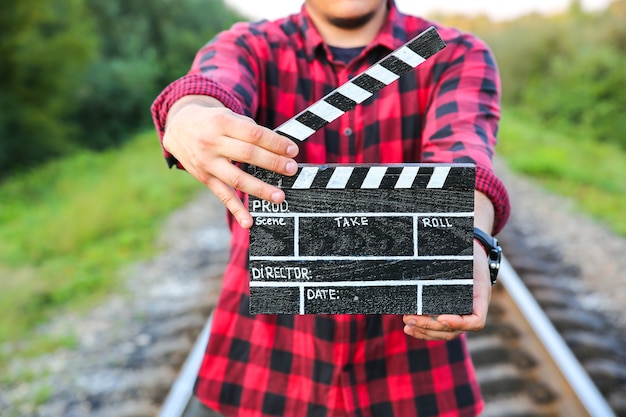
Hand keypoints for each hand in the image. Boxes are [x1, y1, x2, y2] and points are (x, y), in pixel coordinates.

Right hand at [163, 96, 298, 227]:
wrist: (178, 127)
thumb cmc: (212, 121)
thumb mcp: (227, 116)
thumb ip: (249, 129)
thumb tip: (278, 149)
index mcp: (222, 123)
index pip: (254, 134)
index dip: (275, 143)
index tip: (292, 150)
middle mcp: (213, 143)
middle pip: (248, 154)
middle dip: (273, 163)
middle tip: (291, 169)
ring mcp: (208, 163)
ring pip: (237, 178)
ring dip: (260, 189)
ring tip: (279, 196)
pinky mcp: (204, 178)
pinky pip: (223, 195)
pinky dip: (236, 210)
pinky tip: (248, 222)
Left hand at [402, 240, 491, 340]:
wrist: (472, 253)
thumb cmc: (469, 253)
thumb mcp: (468, 256)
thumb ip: (454, 264)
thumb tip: (431, 262)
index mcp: (480, 298)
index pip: (476, 321)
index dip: (459, 323)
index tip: (441, 317)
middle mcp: (472, 311)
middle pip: (453, 330)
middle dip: (430, 327)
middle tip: (409, 318)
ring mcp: (461, 314)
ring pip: (445, 333)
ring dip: (425, 332)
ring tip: (407, 325)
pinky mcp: (450, 313)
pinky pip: (440, 328)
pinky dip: (425, 331)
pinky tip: (410, 328)